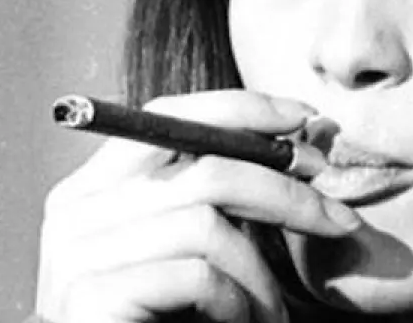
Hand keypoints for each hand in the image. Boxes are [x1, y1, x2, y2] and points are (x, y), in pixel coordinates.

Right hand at [35, 90, 361, 322]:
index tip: (306, 117)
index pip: (170, 117)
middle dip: (287, 193)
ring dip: (260, 277)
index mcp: (93, 185)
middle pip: (204, 168)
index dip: (243, 110)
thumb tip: (299, 133)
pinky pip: (198, 277)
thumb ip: (211, 193)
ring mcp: (76, 254)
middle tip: (339, 219)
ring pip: (208, 226)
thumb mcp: (184, 246)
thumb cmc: (162, 319)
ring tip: (272, 315)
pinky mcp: (91, 297)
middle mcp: (74, 211)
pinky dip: (237, 304)